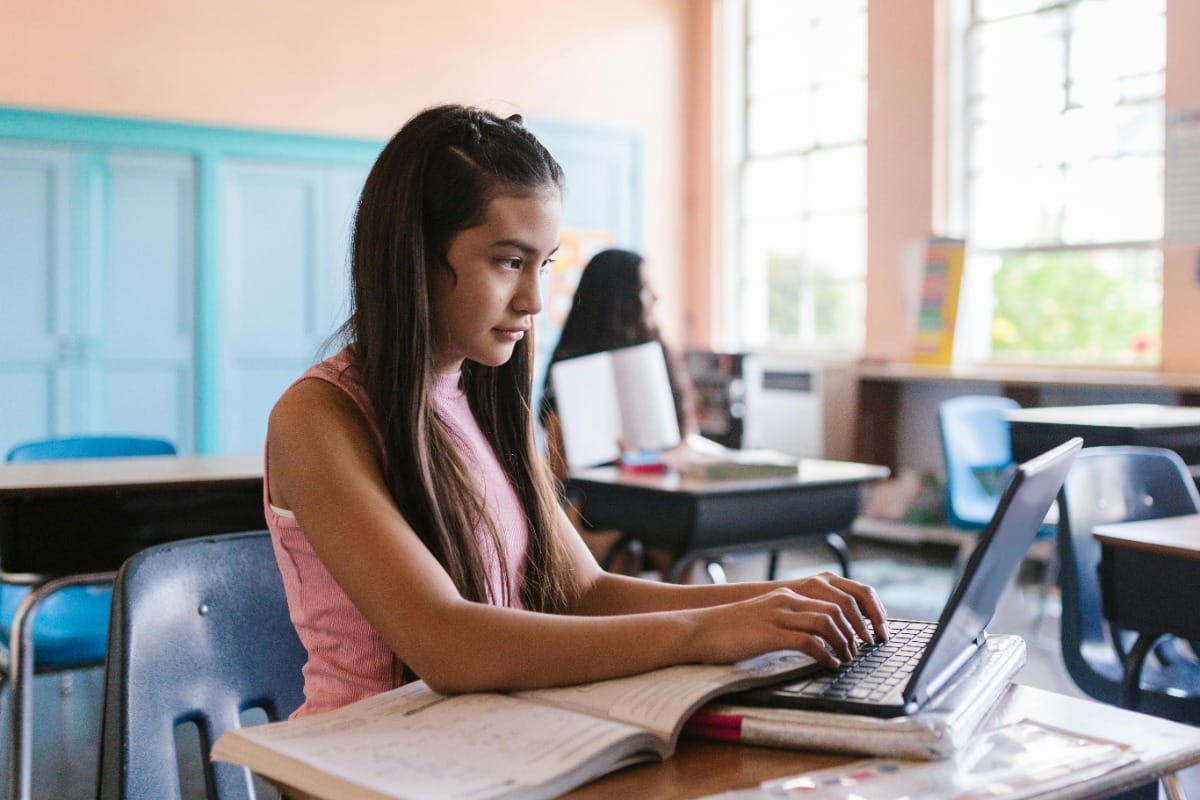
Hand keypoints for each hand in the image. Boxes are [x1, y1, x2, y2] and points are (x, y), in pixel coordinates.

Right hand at [689, 580, 885, 668]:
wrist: (700, 629)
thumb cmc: (730, 629)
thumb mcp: (765, 617)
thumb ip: (789, 619)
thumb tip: (816, 635)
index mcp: (788, 594)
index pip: (837, 595)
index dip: (860, 613)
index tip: (870, 631)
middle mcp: (787, 599)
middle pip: (838, 607)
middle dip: (859, 629)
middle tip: (865, 648)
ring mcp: (779, 614)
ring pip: (828, 622)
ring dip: (845, 642)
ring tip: (849, 658)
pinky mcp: (771, 633)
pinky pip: (809, 641)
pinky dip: (826, 654)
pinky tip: (830, 664)